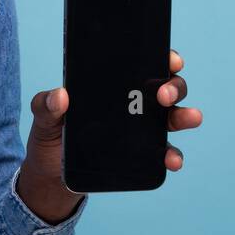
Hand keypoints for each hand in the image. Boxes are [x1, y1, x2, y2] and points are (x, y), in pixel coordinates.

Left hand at [15, 49, 203, 223]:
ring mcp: (141, 130)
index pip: (143, 65)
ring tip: (190, 118)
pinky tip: (172, 160)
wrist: (51, 175)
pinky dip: (173, 155)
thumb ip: (46, 105)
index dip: (162, 59)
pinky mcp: (142, 155)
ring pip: (172, 117)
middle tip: (164, 95)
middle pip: (165, 87)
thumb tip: (60, 96)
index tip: (170, 60)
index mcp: (113, 86)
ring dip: (184, 116)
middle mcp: (134, 103)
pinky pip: (165, 152)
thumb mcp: (44, 118)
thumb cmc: (52, 136)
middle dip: (173, 87)